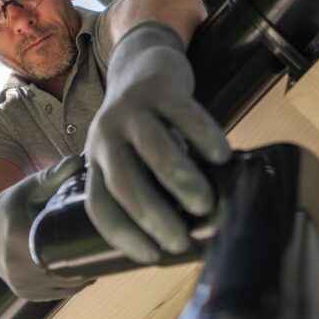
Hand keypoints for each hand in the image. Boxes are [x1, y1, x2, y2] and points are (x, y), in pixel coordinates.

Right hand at [0, 156, 93, 300]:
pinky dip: (73, 282)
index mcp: (19, 238)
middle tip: (109, 244)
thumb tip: (80, 160)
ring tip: (97, 254)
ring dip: (85, 272)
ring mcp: (22, 285)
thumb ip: (54, 176)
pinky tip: (81, 266)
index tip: (103, 236)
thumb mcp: (28, 188)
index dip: (87, 247)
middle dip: (91, 259)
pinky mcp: (26, 294)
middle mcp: (18, 266)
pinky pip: (59, 293)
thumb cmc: (9, 207)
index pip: (64, 249)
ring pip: (69, 285)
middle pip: (71, 270)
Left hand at [85, 22, 230, 263]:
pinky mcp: (160, 89)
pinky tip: (222, 156)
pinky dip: (205, 137)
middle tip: (181, 241)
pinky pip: (184, 114)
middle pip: (124, 181)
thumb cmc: (145, 126)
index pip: (100, 204)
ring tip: (204, 204)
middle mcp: (106, 136)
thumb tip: (188, 236)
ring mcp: (131, 110)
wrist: (143, 62)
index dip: (122, 234)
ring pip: (154, 148)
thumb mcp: (131, 155)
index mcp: (96, 161)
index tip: (153, 256)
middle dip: (152, 217)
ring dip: (180, 181)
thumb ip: (150, 186)